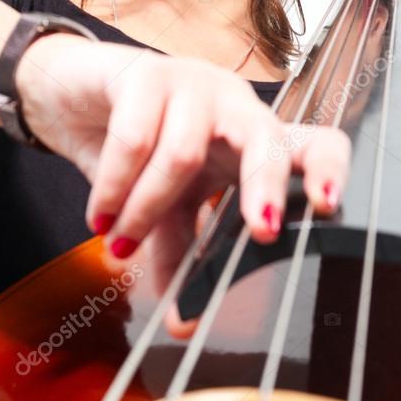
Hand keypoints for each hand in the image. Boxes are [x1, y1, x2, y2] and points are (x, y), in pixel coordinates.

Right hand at [16, 35, 350, 304]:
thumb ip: (180, 256)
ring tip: (118, 244)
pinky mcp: (145, 74)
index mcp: (255, 140)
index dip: (330, 170)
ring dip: (146, 209)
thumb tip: (182, 325)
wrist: (71, 96)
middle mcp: (236, 108)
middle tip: (262, 232)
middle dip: (266, 188)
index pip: (315, 143)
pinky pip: (134, 140)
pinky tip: (100, 217)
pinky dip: (114, 187)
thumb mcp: (166, 209)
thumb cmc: (137, 148)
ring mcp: (194, 85)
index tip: (328, 206)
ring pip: (183, 154)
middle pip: (267, 141)